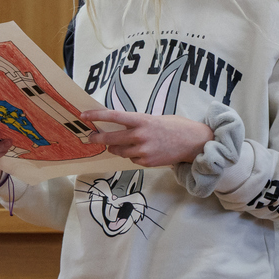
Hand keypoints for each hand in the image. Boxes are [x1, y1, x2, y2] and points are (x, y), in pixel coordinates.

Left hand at [82, 109, 212, 167]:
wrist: (194, 143)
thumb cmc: (175, 127)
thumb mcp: (154, 119)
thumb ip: (137, 123)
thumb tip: (118, 127)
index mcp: (142, 120)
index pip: (114, 116)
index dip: (97, 115)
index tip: (84, 115)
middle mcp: (140, 136)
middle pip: (110, 138)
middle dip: (97, 138)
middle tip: (90, 137)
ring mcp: (143, 151)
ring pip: (119, 151)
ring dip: (116, 147)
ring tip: (121, 143)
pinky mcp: (146, 162)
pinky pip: (131, 159)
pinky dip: (132, 155)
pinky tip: (143, 150)